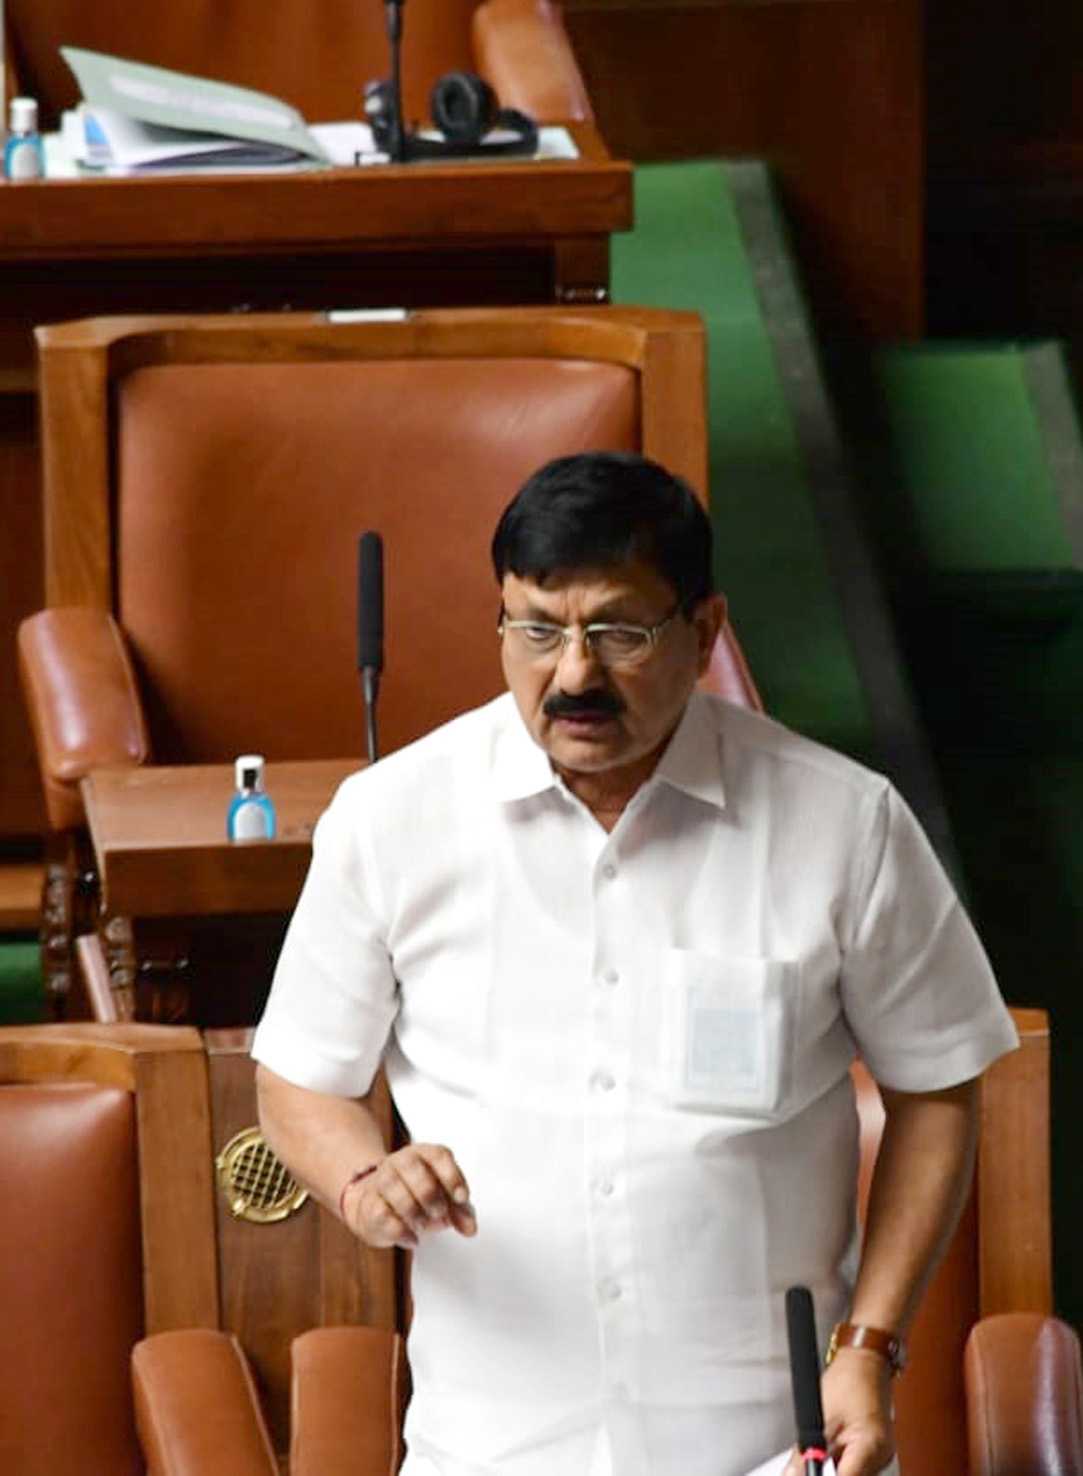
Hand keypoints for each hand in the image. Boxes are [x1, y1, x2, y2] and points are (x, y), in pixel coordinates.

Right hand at [342, 1142, 476, 1248]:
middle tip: (439, 1213)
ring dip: (414, 1213)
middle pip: (414, 1170)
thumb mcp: (444, 1199)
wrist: (378, 1203)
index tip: (462, 1198)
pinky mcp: (369, 1203)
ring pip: (394, 1188)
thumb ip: (461, 1211)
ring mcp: (382, 1179)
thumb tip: (470, 1228)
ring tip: (424, 1225)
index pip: (439, 1155)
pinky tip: (413, 1239)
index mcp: (425, 1154)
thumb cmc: (416, 1195)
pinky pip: (382, 1214)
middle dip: (431, 1196)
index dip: (452, 1177)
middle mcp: (401, 1161)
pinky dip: (401, 1231)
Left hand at [782, 1348, 893, 1475]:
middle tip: (807, 1462)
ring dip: (833, 1470)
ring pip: (852, 1474)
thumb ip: (805, 1449)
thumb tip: (792, 1472)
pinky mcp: (876, 1452)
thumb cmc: (849, 1379)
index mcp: (871, 1447)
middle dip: (825, 1474)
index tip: (806, 1472)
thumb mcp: (820, 1415)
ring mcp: (881, 1456)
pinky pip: (855, 1467)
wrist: (865, 1361)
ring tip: (822, 1449)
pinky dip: (841, 1463)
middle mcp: (882, 1457)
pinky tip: (831, 1450)